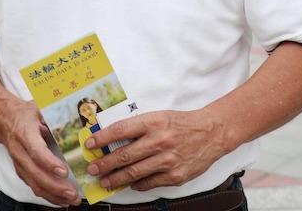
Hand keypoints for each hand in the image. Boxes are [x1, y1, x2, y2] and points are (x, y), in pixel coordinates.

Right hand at [0, 98, 78, 206]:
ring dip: (53, 195)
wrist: (4, 119)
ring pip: (34, 184)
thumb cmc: (25, 113)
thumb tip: (75, 121)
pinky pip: (33, 186)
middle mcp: (20, 151)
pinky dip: (48, 196)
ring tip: (71, 200)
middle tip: (73, 194)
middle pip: (36, 173)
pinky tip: (62, 201)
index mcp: (25, 133)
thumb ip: (54, 115)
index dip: (49, 163)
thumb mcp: (39, 107)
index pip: (36, 152)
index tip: (64, 171)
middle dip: (55, 186)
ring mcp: (19, 163)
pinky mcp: (21, 171)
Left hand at [84, 109, 226, 191]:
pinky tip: (130, 184)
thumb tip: (112, 138)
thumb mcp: (158, 117)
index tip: (89, 145)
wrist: (211, 133)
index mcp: (152, 122)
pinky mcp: (176, 175)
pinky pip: (150, 183)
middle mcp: (159, 141)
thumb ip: (137, 127)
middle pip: (124, 155)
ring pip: (134, 173)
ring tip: (105, 181)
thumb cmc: (181, 123)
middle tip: (92, 168)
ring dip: (116, 178)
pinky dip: (137, 184)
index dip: (101, 138)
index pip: (120, 130)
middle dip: (104, 164)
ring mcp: (168, 160)